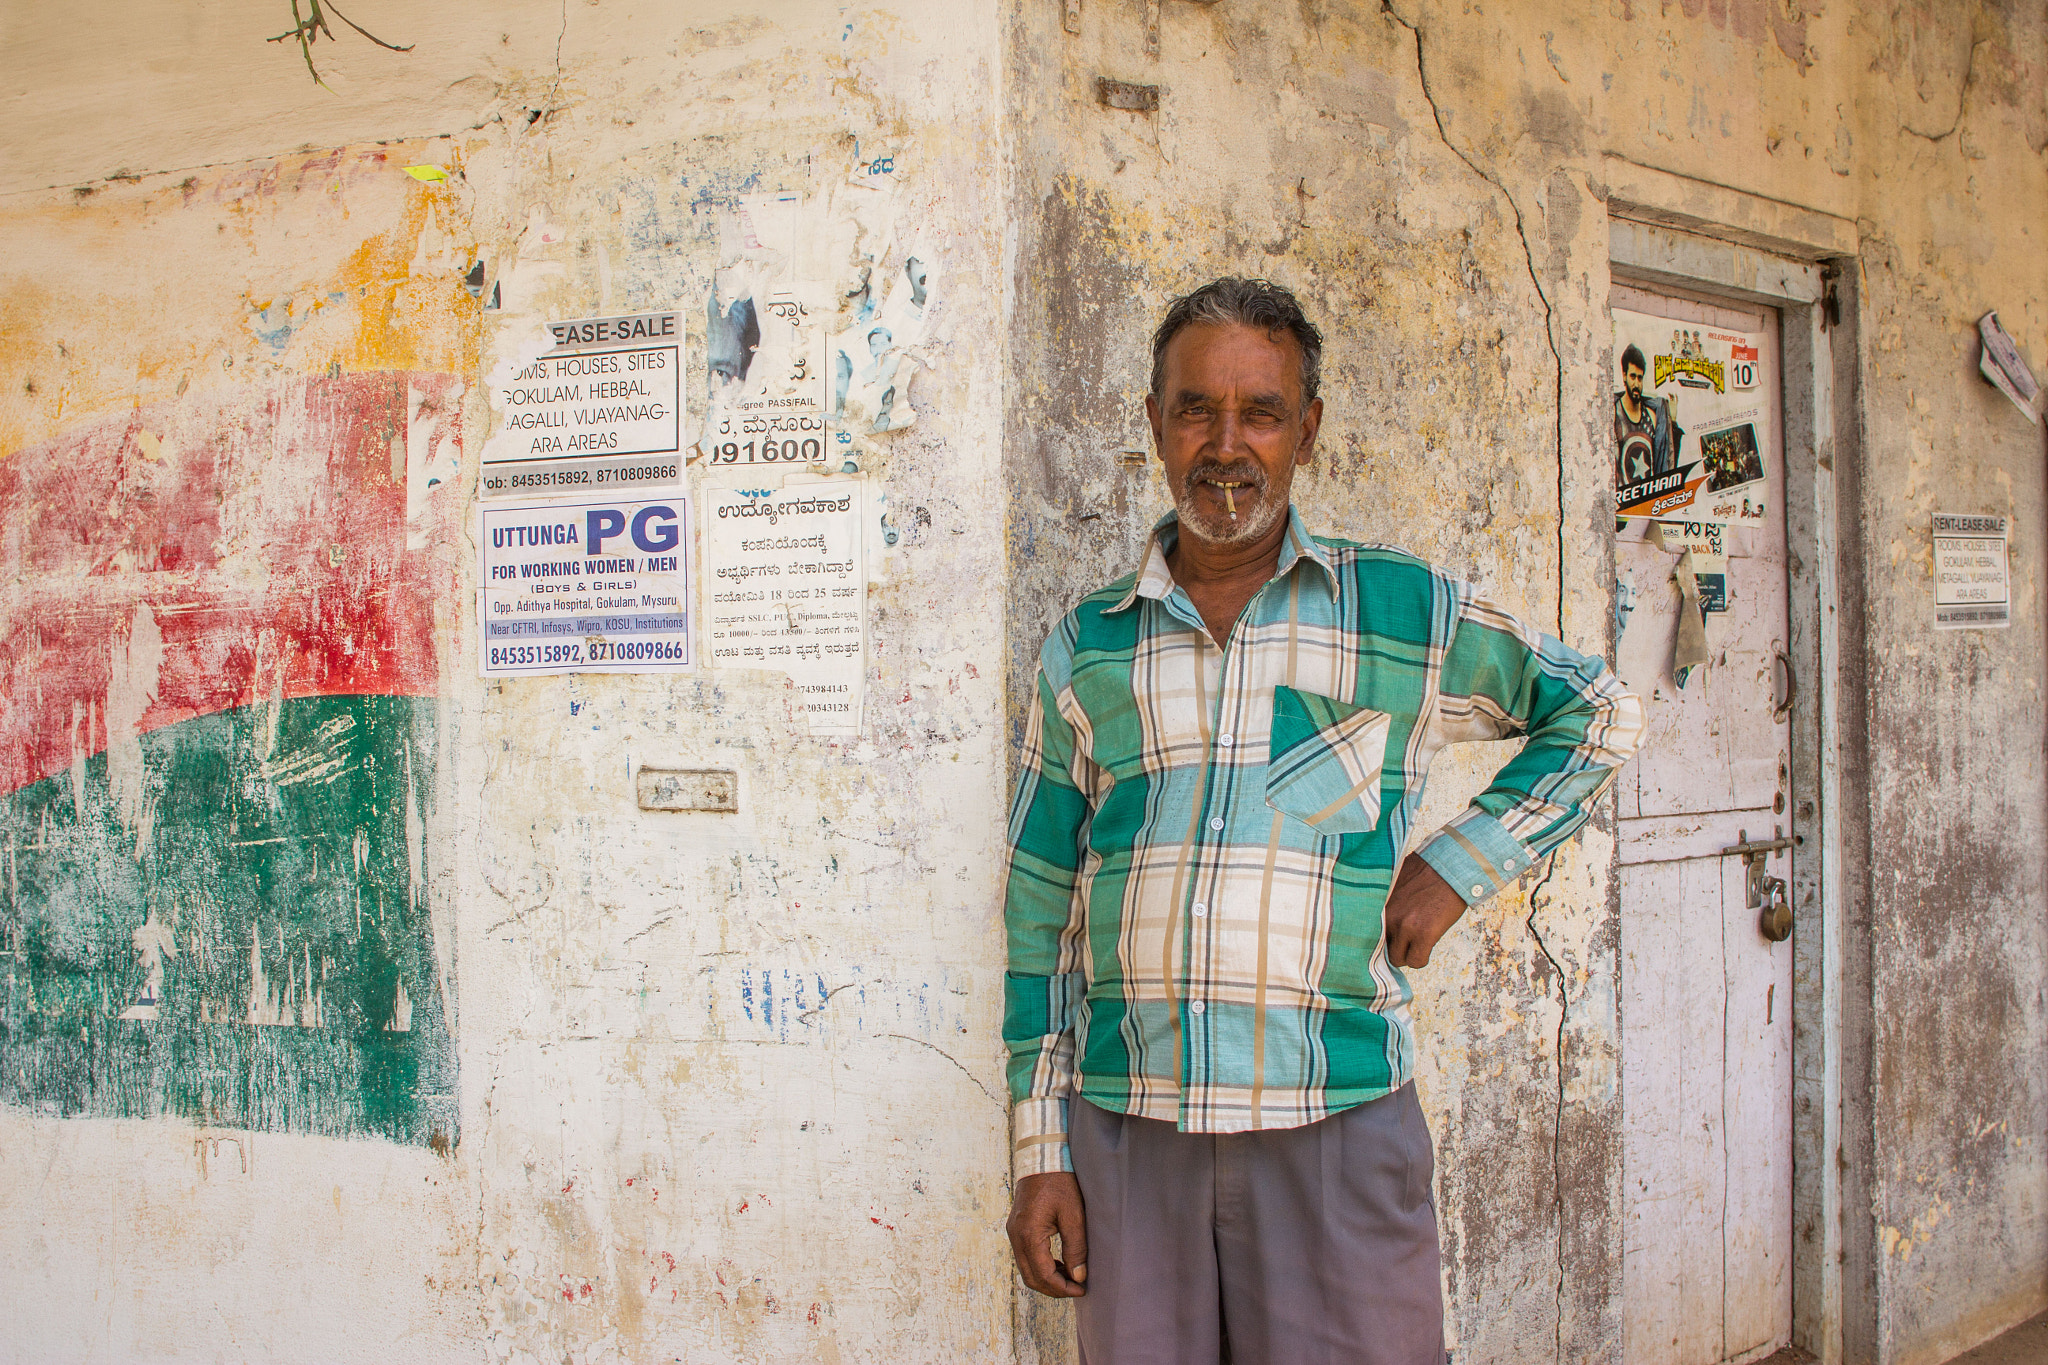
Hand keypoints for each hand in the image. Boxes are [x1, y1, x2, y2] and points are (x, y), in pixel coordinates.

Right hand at [1006, 1171, 1087, 1297]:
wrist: (1042, 1157)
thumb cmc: (1060, 1182)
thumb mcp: (1074, 1214)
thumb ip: (1076, 1248)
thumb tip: (1078, 1276)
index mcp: (1029, 1234)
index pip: (1043, 1275)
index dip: (1063, 1288)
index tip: (1082, 1289)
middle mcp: (1016, 1236)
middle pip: (1031, 1278)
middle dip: (1054, 1288)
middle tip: (1076, 1288)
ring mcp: (1013, 1232)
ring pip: (1026, 1270)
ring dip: (1047, 1279)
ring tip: (1070, 1277)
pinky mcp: (1016, 1228)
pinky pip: (1025, 1257)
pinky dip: (1041, 1267)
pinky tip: (1058, 1263)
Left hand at [1382, 853, 1469, 967]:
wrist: (1449, 866)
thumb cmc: (1424, 871)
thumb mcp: (1393, 882)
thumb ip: (1383, 901)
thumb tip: (1377, 918)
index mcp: (1376, 903)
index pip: (1363, 934)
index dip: (1376, 940)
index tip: (1382, 942)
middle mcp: (1386, 916)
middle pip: (1379, 950)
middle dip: (1392, 948)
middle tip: (1404, 941)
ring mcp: (1404, 926)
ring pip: (1397, 959)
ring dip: (1407, 954)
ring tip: (1417, 942)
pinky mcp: (1423, 934)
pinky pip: (1416, 961)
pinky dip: (1421, 958)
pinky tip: (1427, 946)